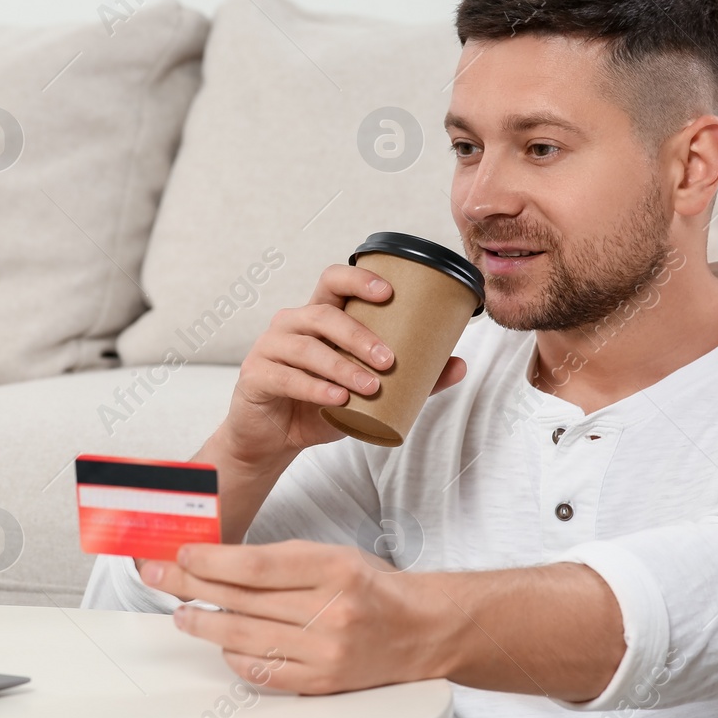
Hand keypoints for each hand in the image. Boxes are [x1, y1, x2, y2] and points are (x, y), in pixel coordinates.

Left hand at [138, 540, 448, 693]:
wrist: (422, 630)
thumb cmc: (372, 588)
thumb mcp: (333, 555)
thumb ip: (281, 561)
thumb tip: (217, 561)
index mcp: (334, 569)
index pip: (255, 564)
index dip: (210, 560)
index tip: (181, 554)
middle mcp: (331, 611)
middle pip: (243, 600)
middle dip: (192, 586)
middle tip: (159, 577)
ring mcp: (326, 652)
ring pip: (246, 638)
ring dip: (205, 625)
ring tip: (182, 613)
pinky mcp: (322, 683)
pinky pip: (264, 672)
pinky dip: (235, 657)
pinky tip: (221, 644)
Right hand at [218, 264, 467, 469]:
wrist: (274, 438)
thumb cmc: (319, 404)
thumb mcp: (366, 392)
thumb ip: (411, 379)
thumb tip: (460, 365)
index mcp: (319, 317)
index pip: (333, 281)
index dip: (358, 280)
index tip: (389, 292)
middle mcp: (292, 324)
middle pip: (323, 314)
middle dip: (359, 335)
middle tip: (389, 359)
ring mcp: (270, 348)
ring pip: (306, 347)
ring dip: (341, 366)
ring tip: (370, 386)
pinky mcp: (257, 376)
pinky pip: (287, 376)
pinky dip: (315, 388)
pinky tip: (337, 399)